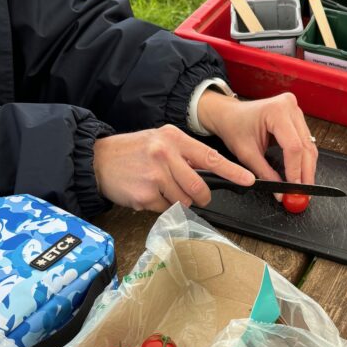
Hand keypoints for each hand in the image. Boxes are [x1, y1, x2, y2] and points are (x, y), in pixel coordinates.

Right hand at [92, 125, 253, 210]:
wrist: (98, 160)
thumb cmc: (133, 152)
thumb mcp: (159, 141)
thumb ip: (184, 154)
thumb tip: (211, 171)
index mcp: (173, 138)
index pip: (210, 156)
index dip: (232, 171)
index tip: (249, 180)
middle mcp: (165, 154)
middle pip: (199, 187)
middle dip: (201, 197)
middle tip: (193, 195)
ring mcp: (154, 175)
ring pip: (183, 200)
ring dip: (176, 200)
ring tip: (159, 187)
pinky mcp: (144, 195)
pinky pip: (164, 208)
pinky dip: (159, 205)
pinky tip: (146, 192)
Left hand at [197, 91, 317, 194]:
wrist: (229, 114)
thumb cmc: (234, 127)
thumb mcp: (247, 154)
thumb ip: (265, 173)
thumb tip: (281, 191)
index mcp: (276, 111)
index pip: (293, 146)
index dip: (295, 170)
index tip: (294, 187)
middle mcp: (289, 107)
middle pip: (305, 146)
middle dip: (305, 172)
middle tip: (303, 192)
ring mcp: (295, 111)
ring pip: (309, 145)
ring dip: (307, 167)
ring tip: (303, 186)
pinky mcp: (297, 118)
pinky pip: (306, 142)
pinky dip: (304, 159)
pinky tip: (301, 172)